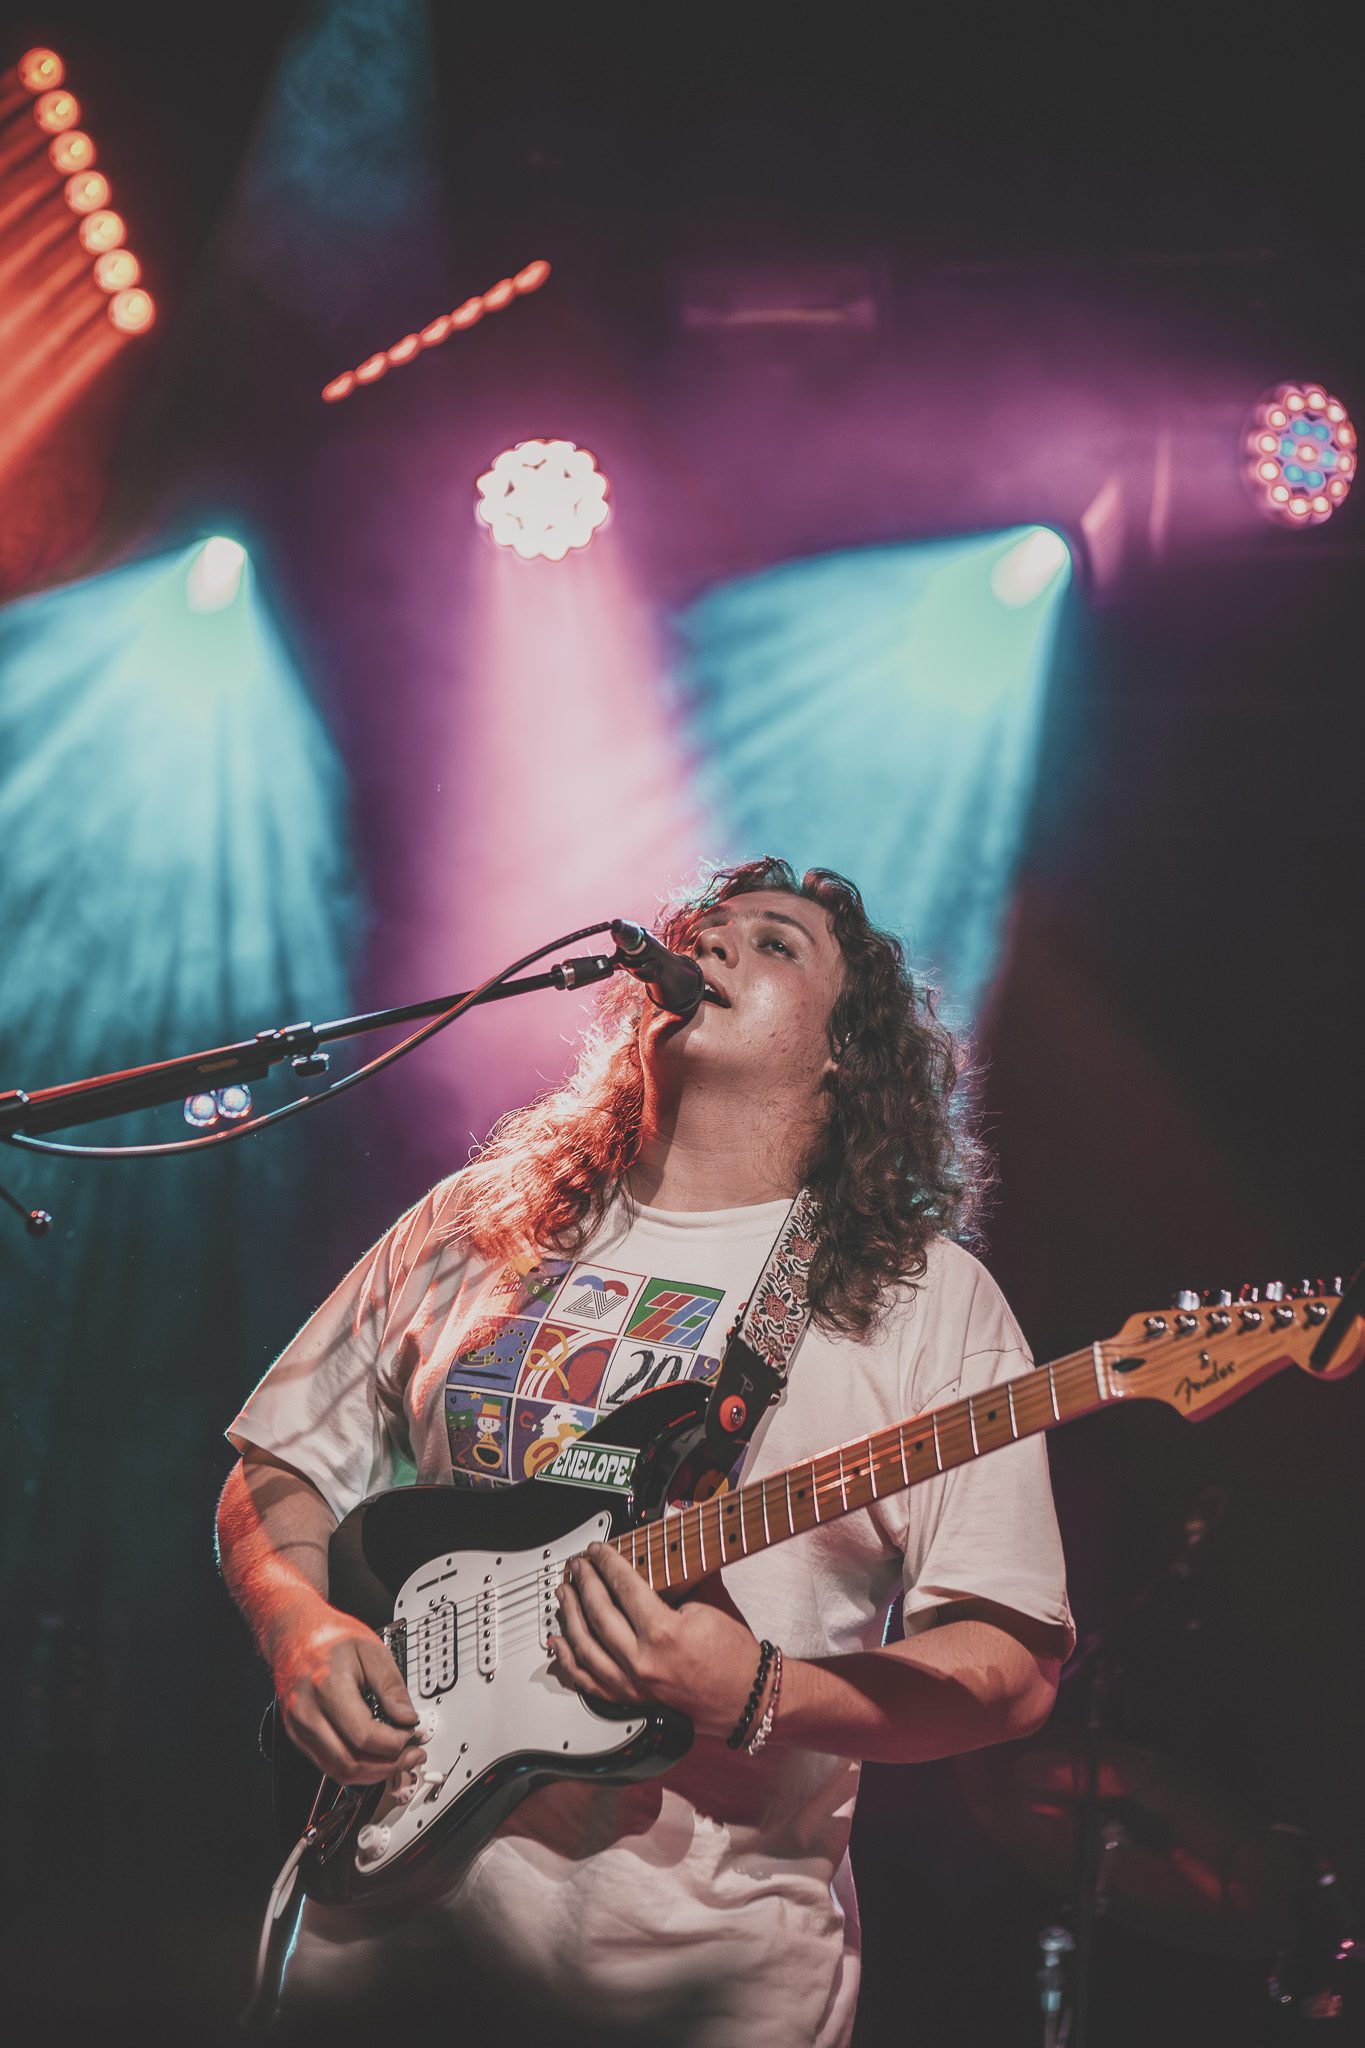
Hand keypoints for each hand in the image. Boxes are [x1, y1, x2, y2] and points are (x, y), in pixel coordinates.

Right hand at [272, 1604, 425, 1785]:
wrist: (293, 1632)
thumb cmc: (329, 1636)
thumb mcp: (371, 1648)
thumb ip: (391, 1685)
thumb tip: (407, 1717)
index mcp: (327, 1686)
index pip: (364, 1736)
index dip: (395, 1743)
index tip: (412, 1734)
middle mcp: (307, 1712)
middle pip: (349, 1762)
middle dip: (387, 1766)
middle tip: (411, 1755)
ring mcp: (299, 1727)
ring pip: (337, 1770)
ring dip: (372, 1773)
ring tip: (397, 1759)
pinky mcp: (297, 1735)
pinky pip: (327, 1764)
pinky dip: (354, 1767)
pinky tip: (373, 1756)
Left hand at [550, 1542, 761, 1739]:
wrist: (745, 1696)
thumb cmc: (733, 1653)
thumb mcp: (709, 1603)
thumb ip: (677, 1580)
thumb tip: (658, 1553)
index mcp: (664, 1633)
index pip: (624, 1587)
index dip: (607, 1563)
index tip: (598, 1551)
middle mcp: (643, 1662)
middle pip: (599, 1614)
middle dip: (584, 1583)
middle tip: (577, 1566)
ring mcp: (633, 1685)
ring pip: (586, 1646)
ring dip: (569, 1616)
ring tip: (563, 1594)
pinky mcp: (631, 1700)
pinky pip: (588, 1682)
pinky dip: (568, 1661)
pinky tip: (557, 1642)